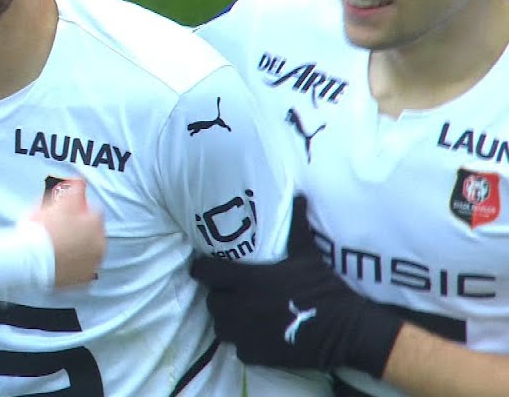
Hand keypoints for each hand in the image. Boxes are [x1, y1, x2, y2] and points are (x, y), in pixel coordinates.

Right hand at [28, 178, 104, 287]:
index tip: (65, 212)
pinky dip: (74, 265)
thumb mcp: (57, 202)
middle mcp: (100, 245)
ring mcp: (92, 264)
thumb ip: (73, 189)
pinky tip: (60, 260)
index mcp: (96, 224)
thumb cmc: (43, 229)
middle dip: (81, 229)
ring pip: (88, 251)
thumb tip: (81, 179)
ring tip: (59, 246)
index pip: (94, 211)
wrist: (31, 260)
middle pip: (93, 232)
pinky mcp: (83, 280)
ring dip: (79, 247)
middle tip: (60, 229)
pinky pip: (81, 269)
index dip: (78, 210)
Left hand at [190, 196, 403, 375]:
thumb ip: (295, 226)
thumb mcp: (307, 253)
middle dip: (219, 296)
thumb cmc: (323, 287)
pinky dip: (245, 342)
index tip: (206, 267)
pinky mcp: (256, 354)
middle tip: (232, 292)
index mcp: (246, 280)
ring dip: (228, 320)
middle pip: (211, 301)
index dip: (203, 269)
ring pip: (221, 326)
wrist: (345, 329)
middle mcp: (239, 306)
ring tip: (243, 314)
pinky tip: (258, 335)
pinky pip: (238, 348)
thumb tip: (298, 194)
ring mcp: (245, 333)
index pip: (204, 272)